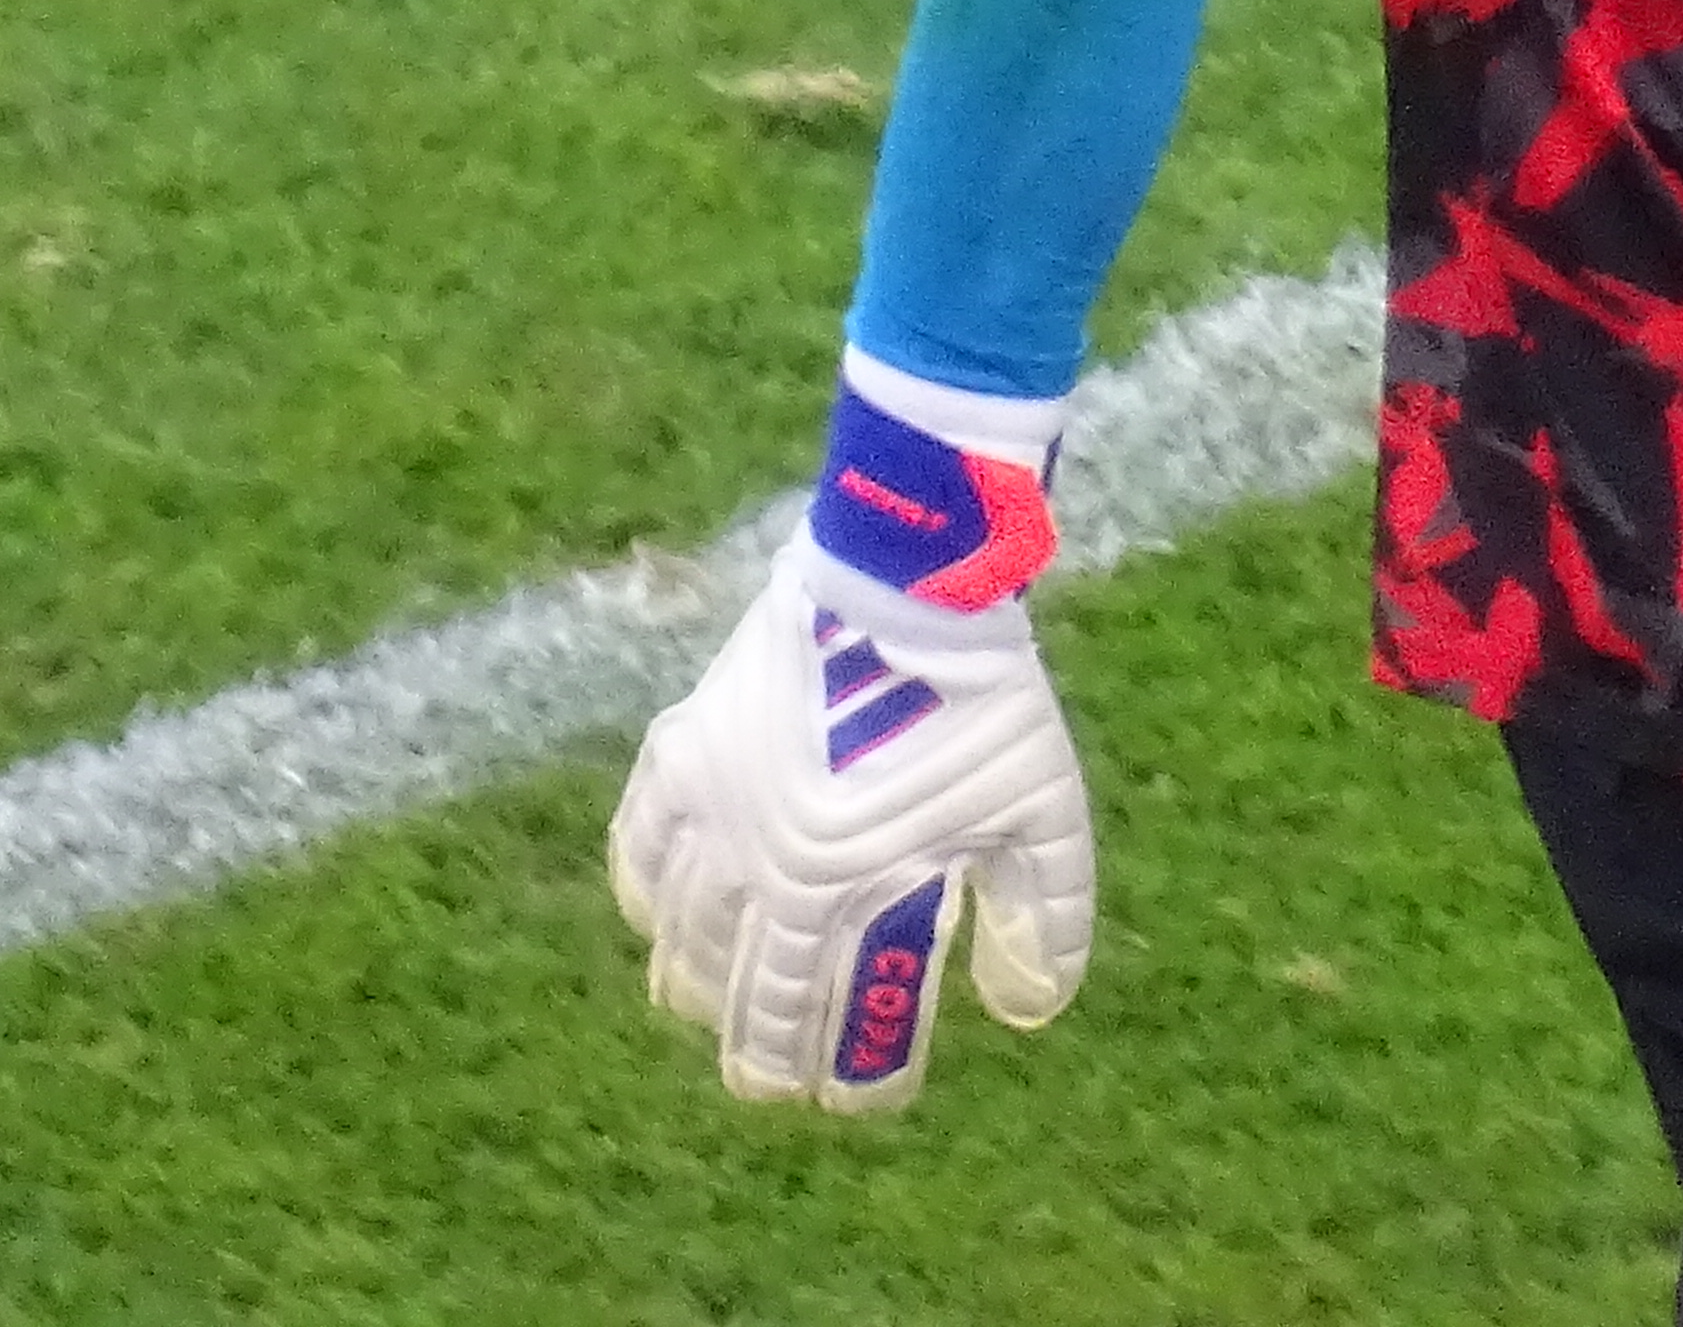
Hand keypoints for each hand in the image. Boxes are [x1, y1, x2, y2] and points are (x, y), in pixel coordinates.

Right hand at [610, 362, 1094, 1109]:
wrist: (907, 585)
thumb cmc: (984, 702)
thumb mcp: (1043, 814)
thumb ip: (1044, 919)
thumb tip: (1026, 1013)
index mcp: (839, 892)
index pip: (814, 1025)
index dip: (841, 1078)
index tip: (860, 1098)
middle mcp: (760, 868)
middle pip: (739, 997)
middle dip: (764, 1051)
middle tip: (780, 1074)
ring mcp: (712, 810)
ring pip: (680, 939)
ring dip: (701, 985)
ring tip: (720, 1003)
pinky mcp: (683, 749)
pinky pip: (638, 849)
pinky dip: (647, 895)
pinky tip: (662, 914)